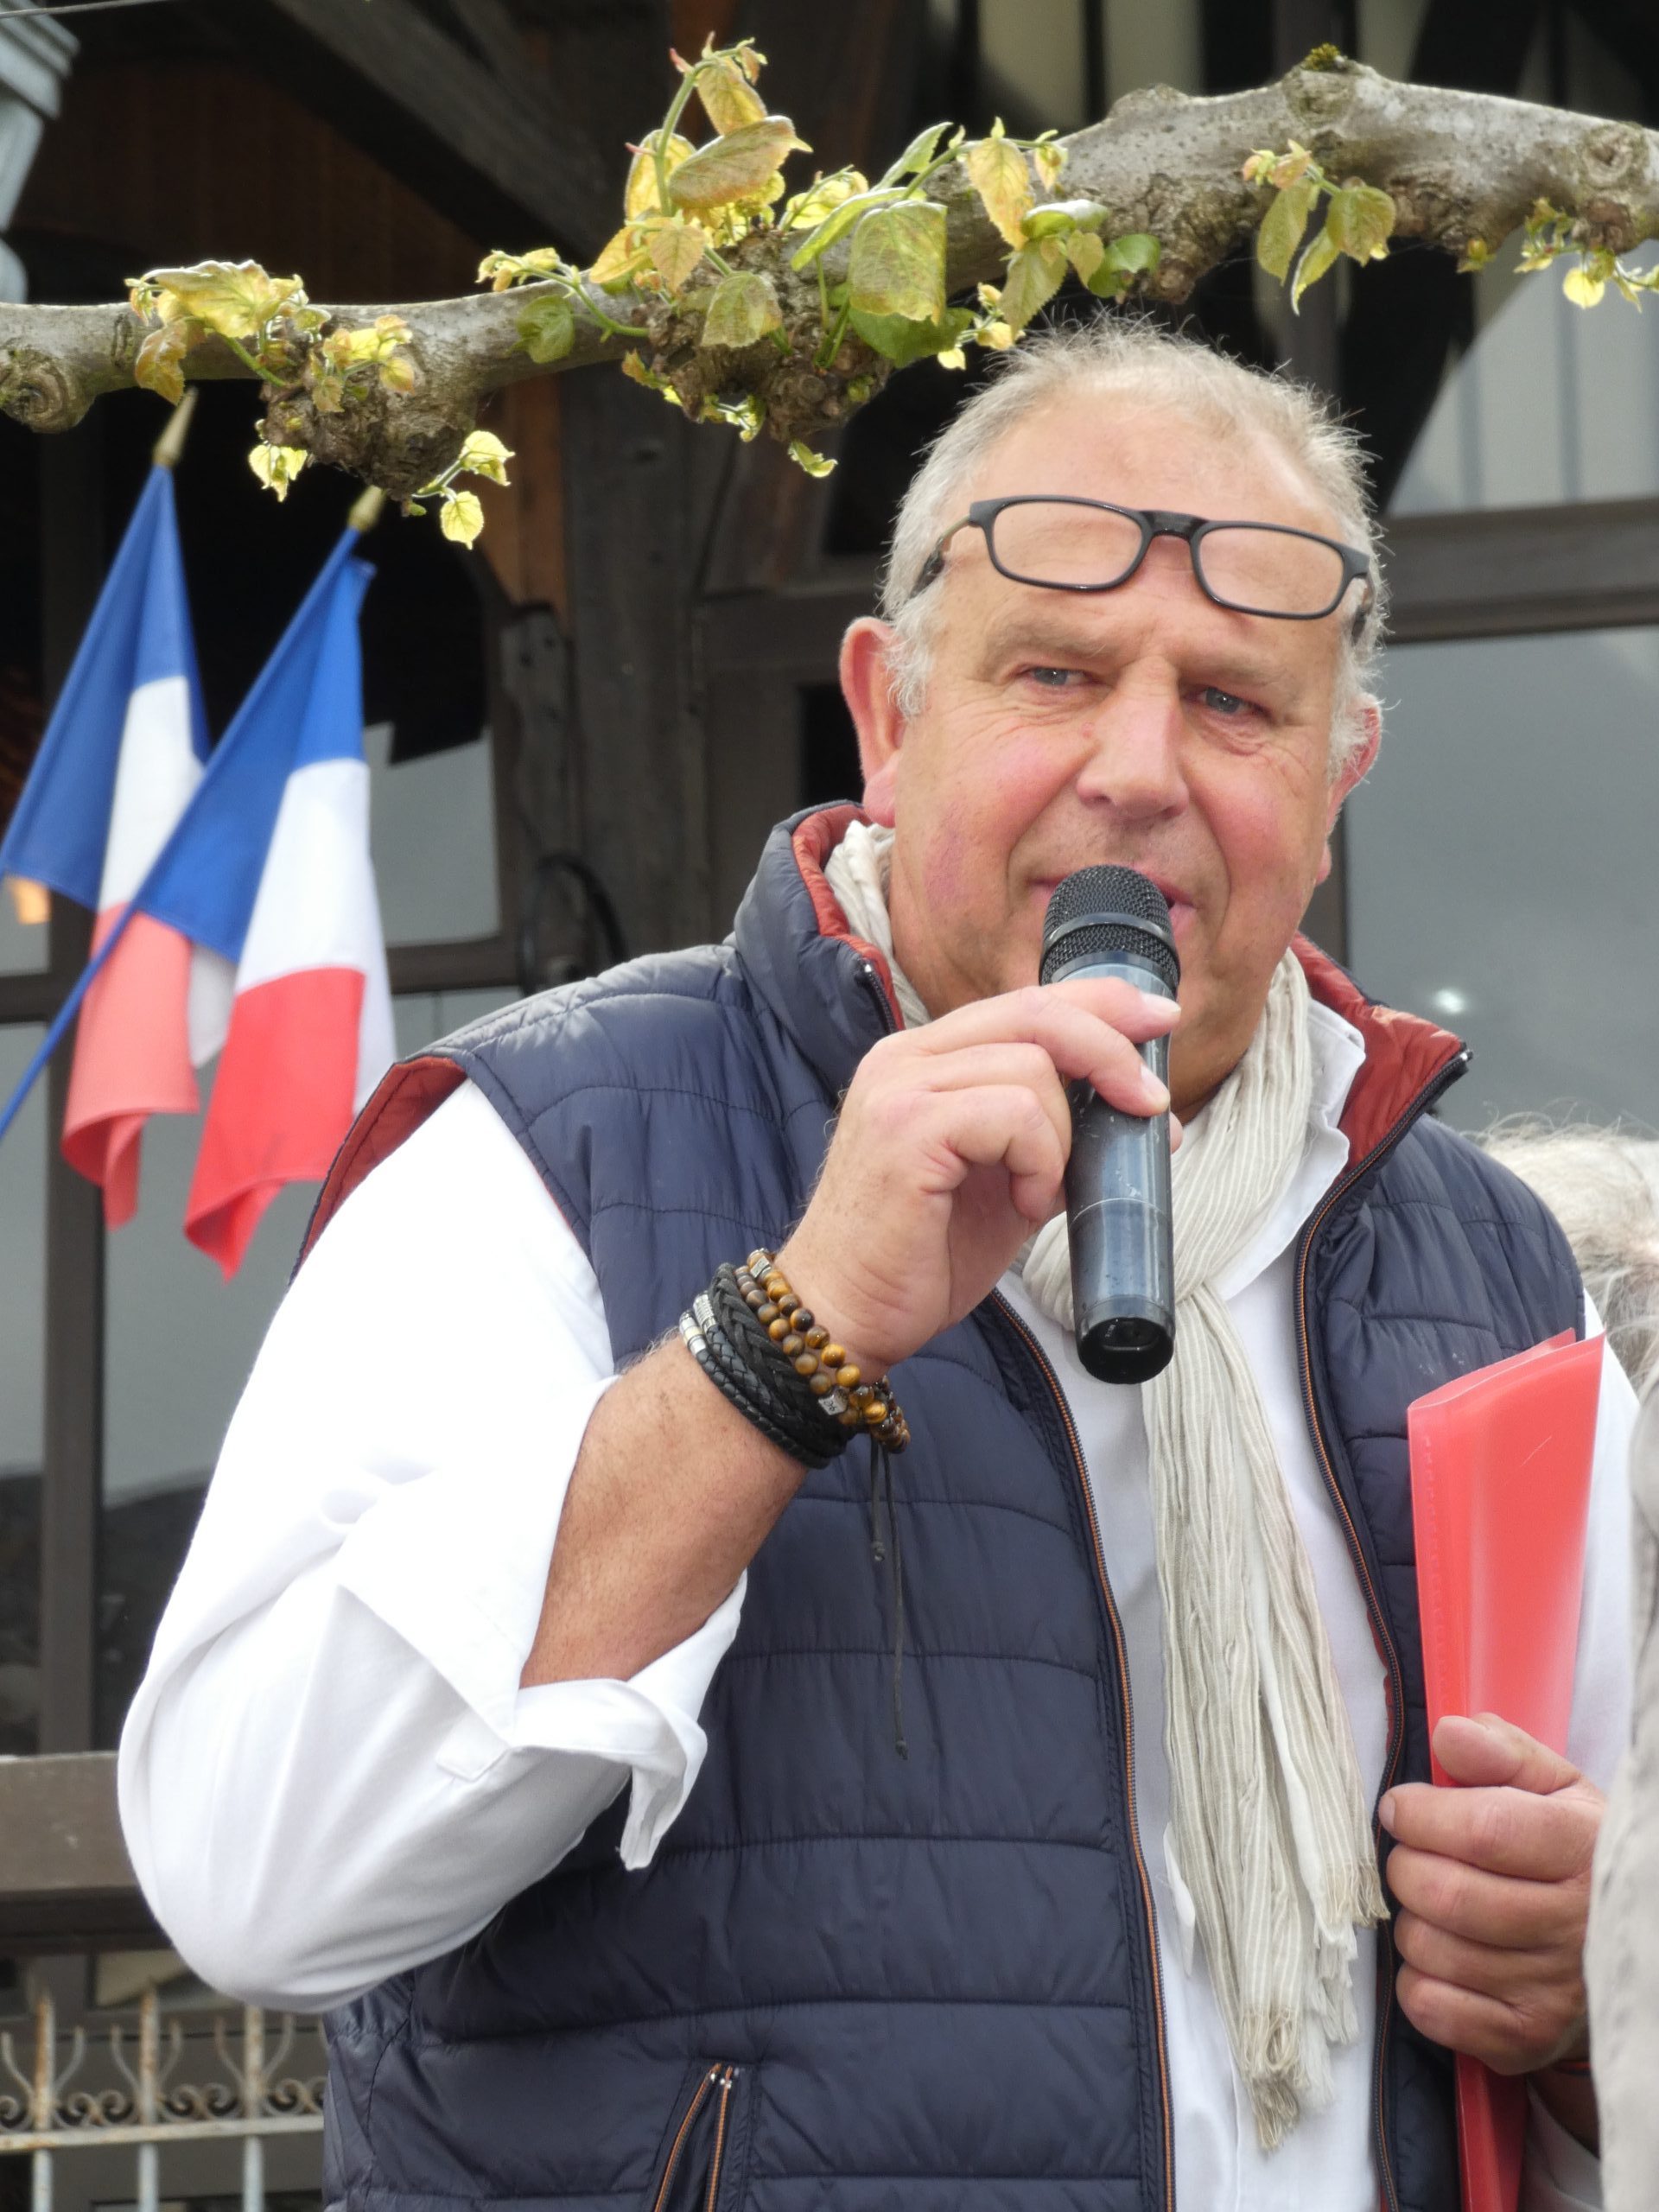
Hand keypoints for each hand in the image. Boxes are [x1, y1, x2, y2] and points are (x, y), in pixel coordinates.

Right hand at [778, 978, 1179, 1373]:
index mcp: (925, 1059)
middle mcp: (905, 1057)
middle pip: (1035, 1012)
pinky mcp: (906, 1128)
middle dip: (1111, 1051)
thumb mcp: (1006, 1184)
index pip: (1025, 1002)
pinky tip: (1021, 1205)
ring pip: (1032, 1069)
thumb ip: (1055, 1138)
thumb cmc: (920, 1258)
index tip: (1158, 1020)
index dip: (1100, 1002)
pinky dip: (1039, 1161)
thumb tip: (1142, 1118)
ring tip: (1036, 1196)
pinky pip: (1014, 1114)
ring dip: (1063, 1141)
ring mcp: (900, 1087)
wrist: (847, 1314)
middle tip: (1151, 1104)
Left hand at [1379, 1713, 1602, 2075]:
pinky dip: (1416, 1979)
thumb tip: (1447, 1735)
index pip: (1480, 1830)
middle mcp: (1573, 1928)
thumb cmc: (1571, 1853)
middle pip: (1445, 1893)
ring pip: (1429, 1949)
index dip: (1420, 1813)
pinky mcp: (1523, 2041)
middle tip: (1411, 1856)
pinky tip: (1443, 1957)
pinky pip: (1430, 2007)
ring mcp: (1550, 1993)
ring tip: (1434, 1906)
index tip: (1400, 1807)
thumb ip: (1502, 1752)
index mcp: (1581, 1852)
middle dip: (1405, 1865)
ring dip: (1410, 1920)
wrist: (1617, 1945)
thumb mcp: (1554, 1788)